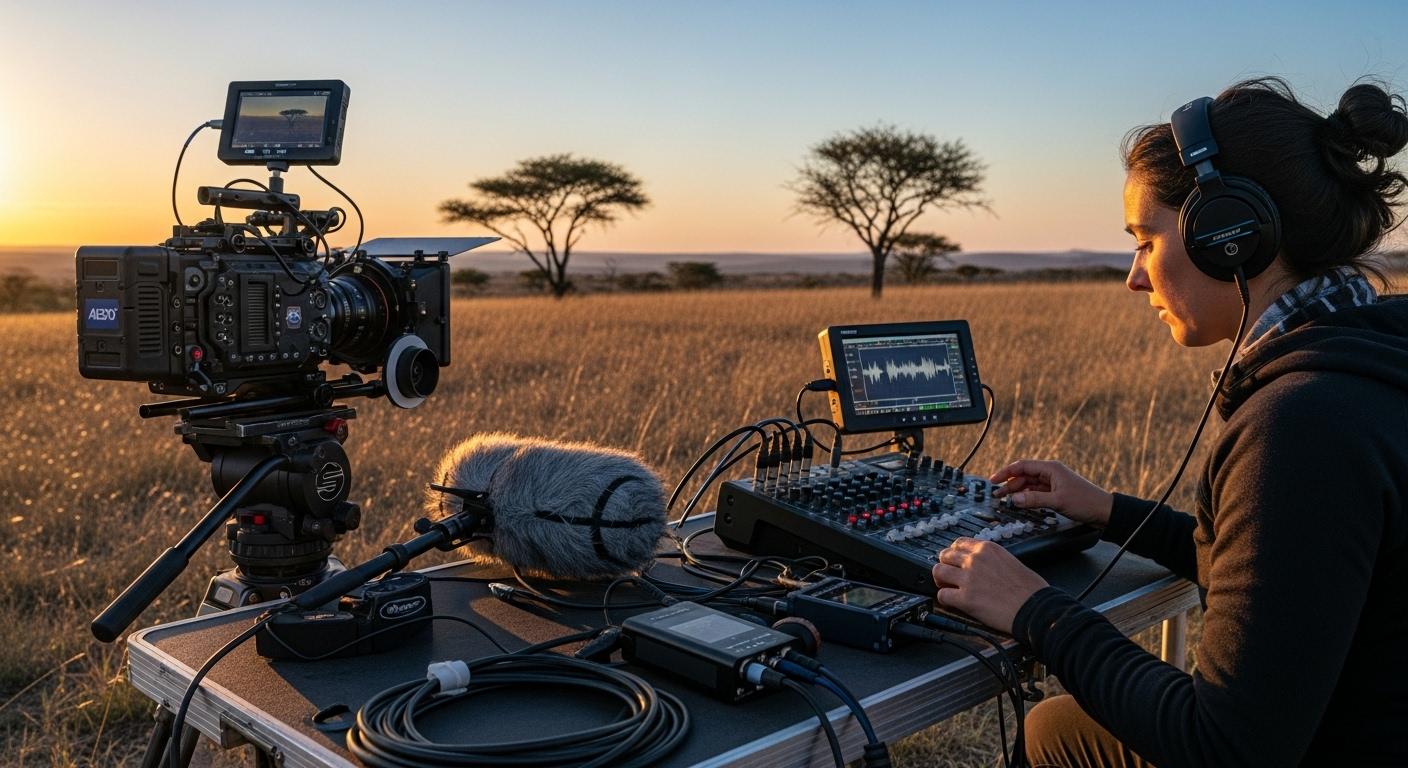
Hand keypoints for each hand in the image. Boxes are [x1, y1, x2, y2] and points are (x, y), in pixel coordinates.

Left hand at [932, 538, 1048, 633]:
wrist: (1035, 608)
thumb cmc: (1030, 589)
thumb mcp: (1011, 560)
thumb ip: (992, 559)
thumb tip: (982, 565)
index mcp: (987, 549)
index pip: (958, 543)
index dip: (954, 554)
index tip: (955, 562)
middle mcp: (975, 560)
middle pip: (945, 556)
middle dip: (945, 566)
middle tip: (949, 577)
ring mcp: (969, 579)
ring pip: (938, 572)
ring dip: (941, 581)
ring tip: (948, 588)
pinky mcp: (966, 599)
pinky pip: (942, 595)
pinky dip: (944, 600)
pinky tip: (952, 603)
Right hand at [989, 459, 1112, 527]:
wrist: (1104, 511)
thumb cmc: (1085, 502)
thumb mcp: (1057, 501)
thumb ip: (1034, 500)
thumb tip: (1014, 499)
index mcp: (1051, 468)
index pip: (1022, 466)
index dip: (1006, 472)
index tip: (993, 480)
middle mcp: (1051, 473)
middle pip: (1024, 476)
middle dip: (1009, 484)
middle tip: (997, 494)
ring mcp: (1053, 483)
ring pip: (1029, 485)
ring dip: (1018, 492)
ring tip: (1006, 500)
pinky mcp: (1056, 493)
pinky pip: (1036, 493)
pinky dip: (1027, 497)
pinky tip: (1021, 503)